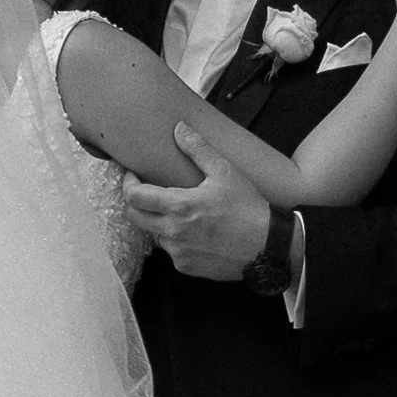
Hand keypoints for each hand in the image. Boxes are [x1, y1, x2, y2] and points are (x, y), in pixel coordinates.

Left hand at [123, 122, 270, 278]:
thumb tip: (179, 129)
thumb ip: (198, 149)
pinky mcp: (187, 267)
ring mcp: (178, 252)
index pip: (134, 197)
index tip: (132, 177)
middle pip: (135, 217)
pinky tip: (196, 233)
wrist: (268, 246)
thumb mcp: (225, 173)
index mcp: (180, 207)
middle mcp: (174, 232)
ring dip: (160, 222)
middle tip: (147, 192)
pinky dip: (178, 240)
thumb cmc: (248, 208)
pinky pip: (172, 251)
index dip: (128, 184)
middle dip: (136, 203)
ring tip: (181, 213)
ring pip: (155, 234)